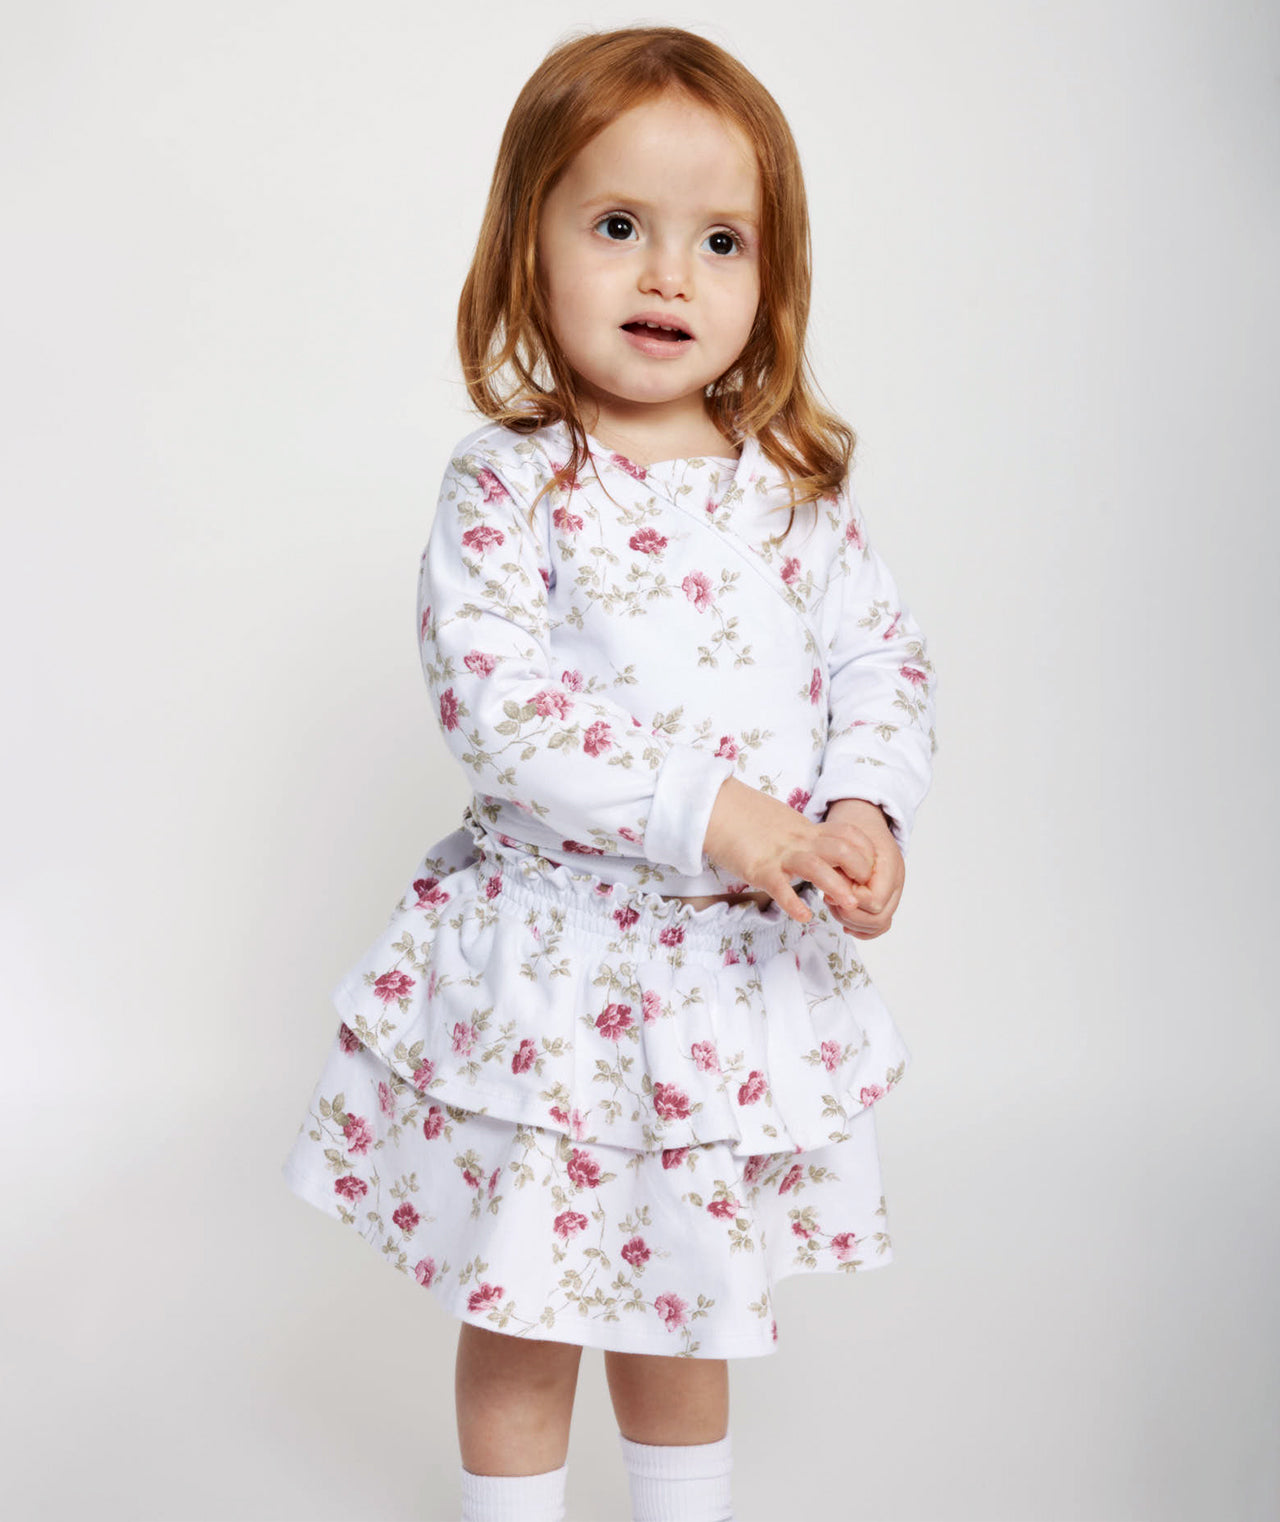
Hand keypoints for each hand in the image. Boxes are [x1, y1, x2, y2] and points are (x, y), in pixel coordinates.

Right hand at [702, 777, 876, 925]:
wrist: (716, 808)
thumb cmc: (748, 819)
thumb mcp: (785, 824)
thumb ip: (804, 837)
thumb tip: (819, 851)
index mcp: (807, 830)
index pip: (848, 834)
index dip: (866, 852)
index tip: (871, 870)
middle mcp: (799, 841)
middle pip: (841, 849)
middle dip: (860, 870)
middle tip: (863, 891)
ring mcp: (779, 854)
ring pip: (816, 867)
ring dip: (836, 886)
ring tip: (847, 906)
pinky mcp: (759, 868)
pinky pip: (780, 887)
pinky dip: (793, 903)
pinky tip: (803, 916)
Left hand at [818, 798, 904, 939]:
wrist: (865, 820)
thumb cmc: (853, 830)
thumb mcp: (845, 844)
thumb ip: (842, 870)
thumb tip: (833, 896)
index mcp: (890, 866)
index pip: (875, 900)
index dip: (852, 900)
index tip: (835, 890)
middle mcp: (896, 883)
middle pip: (878, 918)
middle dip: (850, 914)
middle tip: (831, 901)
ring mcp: (894, 893)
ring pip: (879, 925)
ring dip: (853, 921)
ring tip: (835, 905)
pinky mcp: (886, 899)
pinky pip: (880, 925)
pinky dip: (863, 929)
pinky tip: (846, 924)